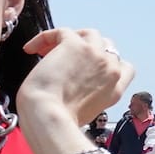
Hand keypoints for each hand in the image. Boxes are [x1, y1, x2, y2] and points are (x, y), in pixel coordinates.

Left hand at [17, 27, 135, 129]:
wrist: (48, 117)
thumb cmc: (57, 122)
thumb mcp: (84, 114)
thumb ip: (87, 99)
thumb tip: (70, 92)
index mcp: (115, 89)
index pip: (124, 67)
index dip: (106, 63)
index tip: (86, 69)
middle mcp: (110, 69)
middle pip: (106, 47)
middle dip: (87, 50)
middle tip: (62, 60)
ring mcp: (95, 54)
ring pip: (89, 34)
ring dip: (72, 39)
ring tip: (48, 50)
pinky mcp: (74, 45)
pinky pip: (62, 31)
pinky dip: (45, 37)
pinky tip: (30, 49)